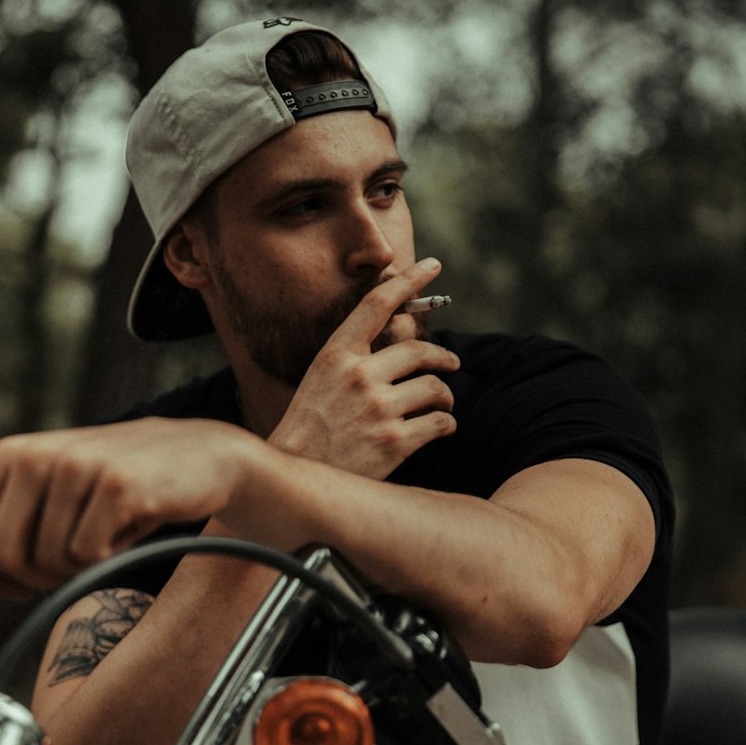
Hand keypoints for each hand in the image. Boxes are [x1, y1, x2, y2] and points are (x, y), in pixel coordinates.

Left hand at [0, 418, 256, 606]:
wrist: (198, 456)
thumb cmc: (117, 489)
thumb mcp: (47, 513)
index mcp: (6, 457)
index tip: (32, 576)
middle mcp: (33, 456)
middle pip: (3, 560)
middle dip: (38, 580)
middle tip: (75, 560)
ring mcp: (74, 468)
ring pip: (50, 563)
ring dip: (82, 568)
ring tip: (108, 534)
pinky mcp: (115, 485)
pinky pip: (90, 556)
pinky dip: (112, 557)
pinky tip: (130, 528)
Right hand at [269, 258, 459, 477]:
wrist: (294, 479)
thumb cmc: (309, 430)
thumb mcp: (320, 382)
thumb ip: (355, 361)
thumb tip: (400, 347)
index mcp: (336, 356)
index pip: (377, 305)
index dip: (409, 280)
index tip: (432, 266)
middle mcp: (358, 376)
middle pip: (420, 350)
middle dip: (444, 357)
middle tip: (452, 364)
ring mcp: (377, 410)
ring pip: (436, 389)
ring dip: (446, 396)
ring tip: (442, 405)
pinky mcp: (394, 443)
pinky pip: (440, 423)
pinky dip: (446, 424)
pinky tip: (441, 428)